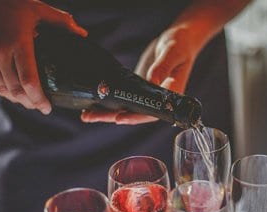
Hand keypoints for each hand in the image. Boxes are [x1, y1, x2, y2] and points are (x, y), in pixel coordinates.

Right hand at [0, 0, 86, 114]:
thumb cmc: (14, 3)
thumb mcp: (40, 10)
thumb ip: (62, 22)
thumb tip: (81, 34)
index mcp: (18, 43)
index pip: (28, 80)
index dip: (38, 98)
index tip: (47, 107)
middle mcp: (1, 53)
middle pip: (15, 90)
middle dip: (30, 103)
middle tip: (42, 108)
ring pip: (3, 90)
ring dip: (17, 100)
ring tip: (31, 103)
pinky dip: (5, 92)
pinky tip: (15, 94)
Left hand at [81, 25, 204, 125]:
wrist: (179, 39)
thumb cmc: (180, 44)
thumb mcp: (172, 52)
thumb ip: (163, 66)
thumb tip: (152, 80)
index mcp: (171, 94)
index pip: (152, 112)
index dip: (135, 117)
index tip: (119, 118)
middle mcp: (158, 99)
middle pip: (134, 114)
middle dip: (111, 117)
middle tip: (90, 117)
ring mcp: (147, 94)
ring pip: (126, 108)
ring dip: (106, 112)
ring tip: (86, 115)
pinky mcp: (139, 87)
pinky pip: (124, 97)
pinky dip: (110, 100)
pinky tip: (93, 102)